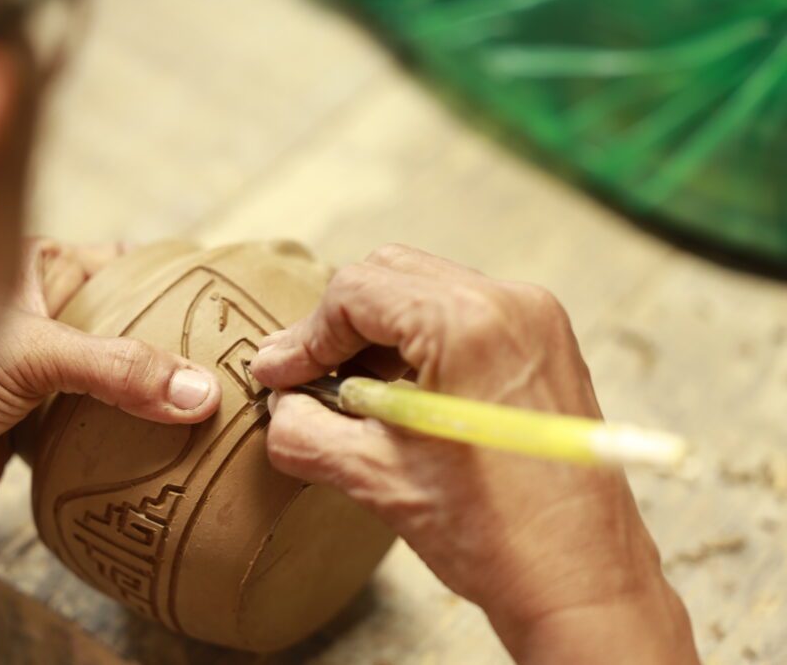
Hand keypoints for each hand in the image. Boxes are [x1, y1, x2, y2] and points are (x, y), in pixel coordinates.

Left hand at [0, 239, 221, 532]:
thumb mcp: (31, 354)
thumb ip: (117, 369)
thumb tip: (201, 393)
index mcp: (40, 269)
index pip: (126, 263)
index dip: (178, 278)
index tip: (232, 299)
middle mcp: (47, 316)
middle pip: (130, 324)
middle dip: (178, 346)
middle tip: (238, 366)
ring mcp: (45, 373)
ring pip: (119, 380)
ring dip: (157, 397)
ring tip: (221, 409)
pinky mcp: (40, 426)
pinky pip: (101, 428)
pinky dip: (133, 439)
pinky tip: (173, 449)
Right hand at [250, 244, 697, 664]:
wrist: (584, 586)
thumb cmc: (494, 537)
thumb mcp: (377, 480)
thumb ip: (306, 430)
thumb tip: (283, 405)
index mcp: (468, 323)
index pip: (355, 291)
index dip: (305, 336)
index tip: (277, 377)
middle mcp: (511, 303)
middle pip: (391, 275)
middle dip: (339, 325)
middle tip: (307, 379)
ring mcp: (538, 320)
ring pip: (428, 291)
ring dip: (378, 334)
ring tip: (352, 394)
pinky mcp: (549, 345)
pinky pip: (466, 316)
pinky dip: (421, 343)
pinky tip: (401, 397)